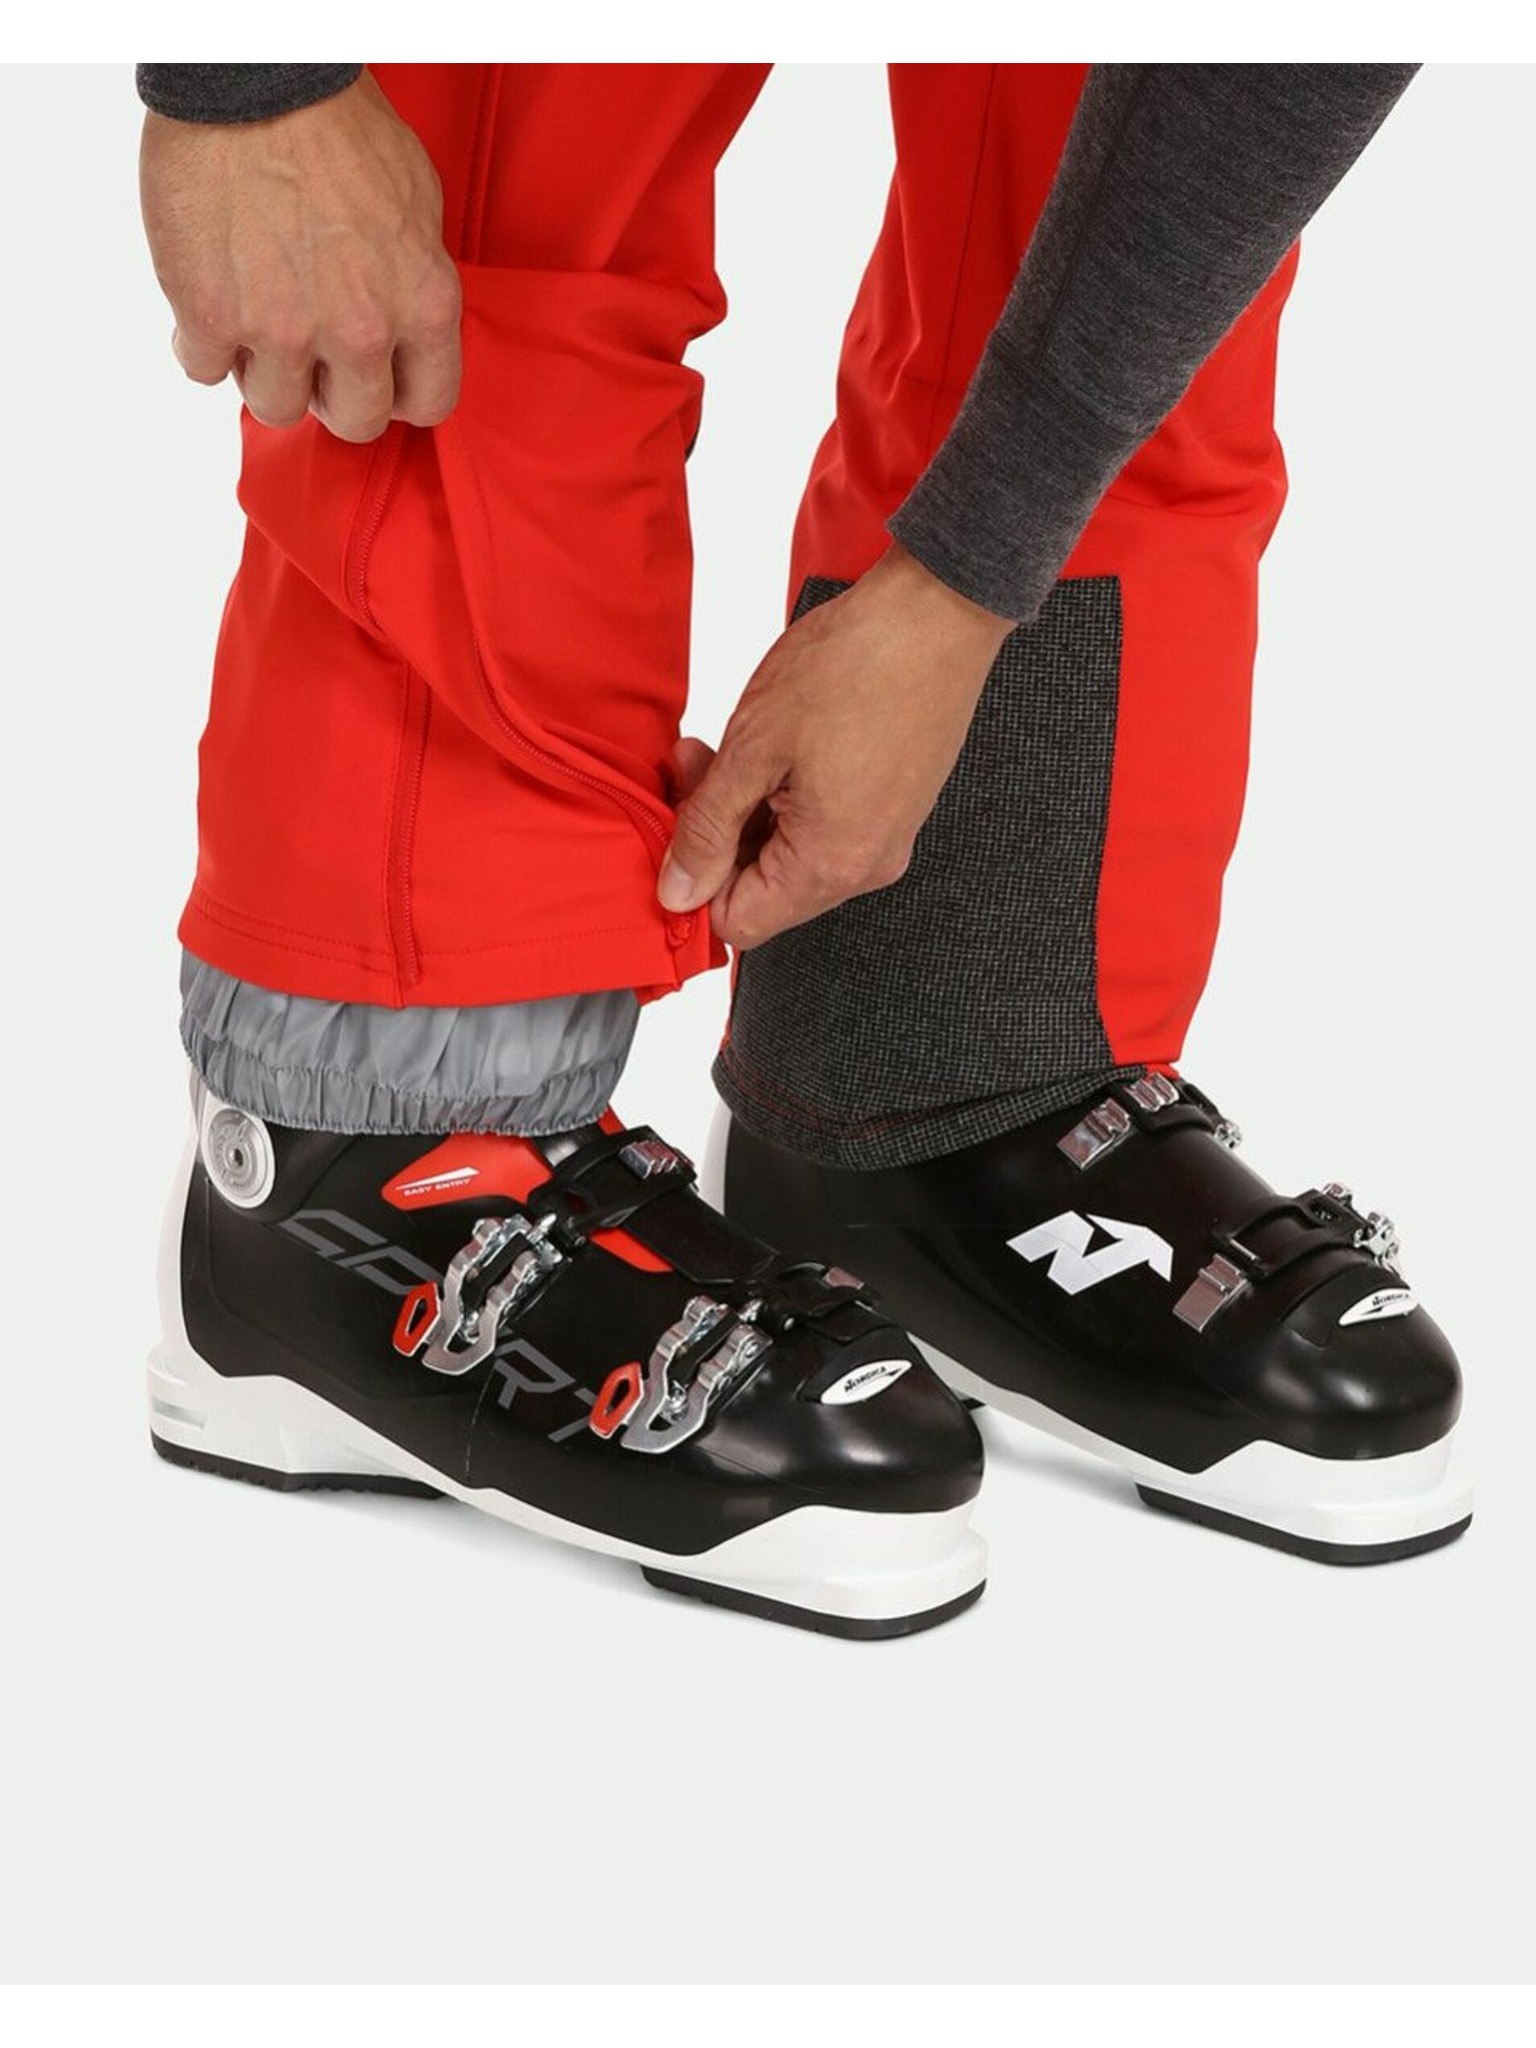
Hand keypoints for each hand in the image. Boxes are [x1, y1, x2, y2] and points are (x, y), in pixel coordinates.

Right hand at [140, 70, 461, 442]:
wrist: (254, 76)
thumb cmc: (338, 124)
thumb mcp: (416, 202)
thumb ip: (412, 281)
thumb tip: (402, 329)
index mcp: (422, 305)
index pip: (428, 405)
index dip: (398, 394)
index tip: (377, 377)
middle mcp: (359, 331)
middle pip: (353, 423)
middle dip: (333, 394)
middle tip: (313, 352)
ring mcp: (282, 330)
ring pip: (277, 407)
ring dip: (265, 371)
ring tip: (257, 319)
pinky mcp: (208, 315)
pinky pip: (204, 369)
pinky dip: (202, 342)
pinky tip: (210, 300)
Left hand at [660, 544, 1014, 947]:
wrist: (938, 611)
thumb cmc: (853, 667)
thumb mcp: (753, 747)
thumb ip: (707, 828)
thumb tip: (677, 893)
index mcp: (830, 865)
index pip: (738, 921)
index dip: (694, 877)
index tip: (679, 815)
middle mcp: (866, 868)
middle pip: (765, 889)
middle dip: (718, 832)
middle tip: (696, 760)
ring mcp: (887, 838)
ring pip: (791, 855)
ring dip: (749, 808)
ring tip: (733, 741)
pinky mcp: (896, 807)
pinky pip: (825, 828)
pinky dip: (787, 795)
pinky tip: (775, 743)